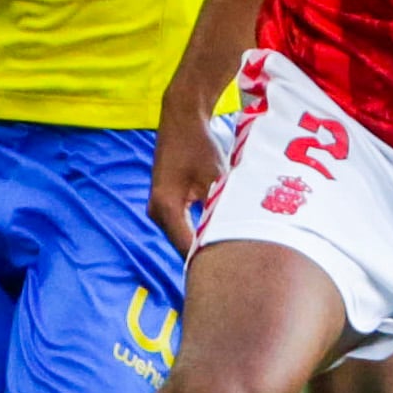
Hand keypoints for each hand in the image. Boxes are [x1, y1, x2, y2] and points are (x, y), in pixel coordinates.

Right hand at [147, 101, 226, 256]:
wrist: (182, 118)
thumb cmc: (199, 145)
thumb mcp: (216, 178)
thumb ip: (220, 211)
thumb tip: (236, 239)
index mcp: (166, 207)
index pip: (188, 247)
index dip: (209, 261)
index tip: (231, 274)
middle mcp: (157, 212)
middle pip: (184, 246)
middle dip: (207, 256)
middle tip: (235, 271)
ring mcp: (158, 209)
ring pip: (184, 238)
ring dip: (204, 245)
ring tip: (230, 257)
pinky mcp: (165, 204)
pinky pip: (183, 227)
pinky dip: (199, 233)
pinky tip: (219, 238)